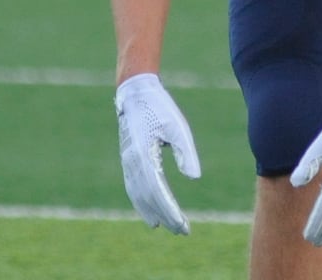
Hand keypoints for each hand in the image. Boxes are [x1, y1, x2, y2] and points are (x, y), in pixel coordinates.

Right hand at [114, 73, 201, 234]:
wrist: (135, 92)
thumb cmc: (160, 107)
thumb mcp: (178, 127)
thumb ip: (186, 153)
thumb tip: (194, 178)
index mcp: (145, 156)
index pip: (158, 193)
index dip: (170, 212)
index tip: (183, 226)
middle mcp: (133, 163)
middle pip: (148, 198)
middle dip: (164, 216)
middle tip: (181, 230)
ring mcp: (128, 161)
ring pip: (137, 194)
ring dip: (151, 211)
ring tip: (163, 225)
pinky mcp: (128, 158)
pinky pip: (132, 186)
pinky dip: (140, 201)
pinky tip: (149, 208)